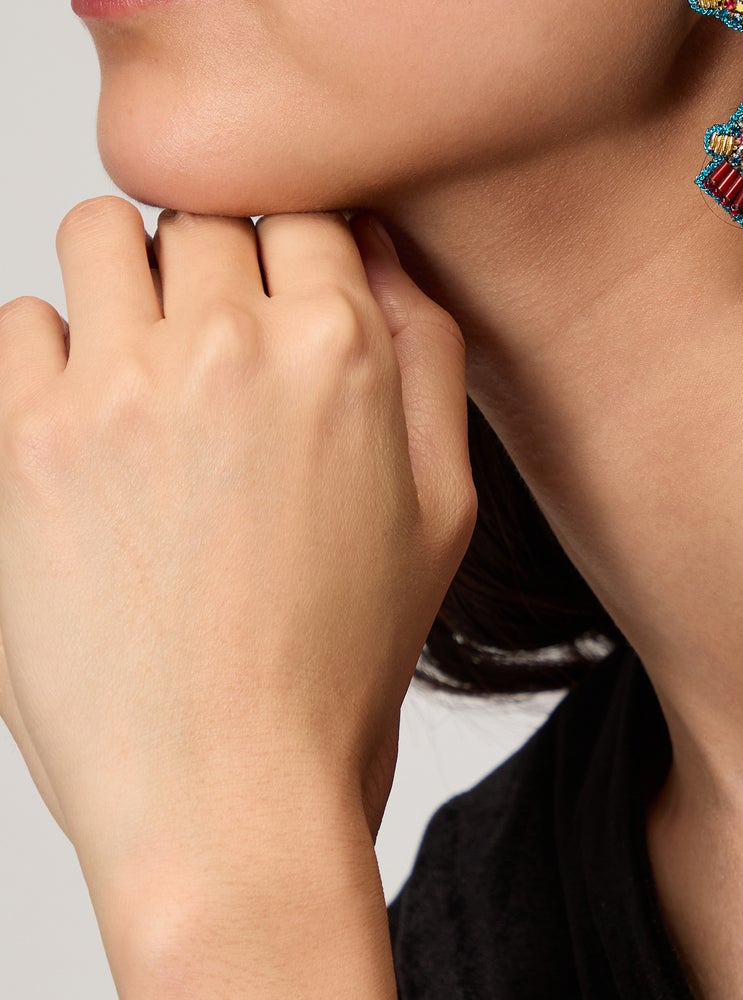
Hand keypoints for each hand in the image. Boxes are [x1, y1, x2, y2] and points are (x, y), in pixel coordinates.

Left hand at [0, 201, 475, 905]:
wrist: (227, 796)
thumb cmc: (338, 665)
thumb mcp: (441, 507)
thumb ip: (426, 356)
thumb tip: (378, 249)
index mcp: (341, 350)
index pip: (304, 203)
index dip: (289, 246)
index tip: (275, 293)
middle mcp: (228, 345)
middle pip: (202, 210)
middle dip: (207, 262)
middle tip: (207, 349)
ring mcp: (118, 388)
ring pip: (98, 232)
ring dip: (119, 278)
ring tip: (133, 360)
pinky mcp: (25, 442)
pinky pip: (17, 322)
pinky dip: (45, 355)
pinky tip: (82, 427)